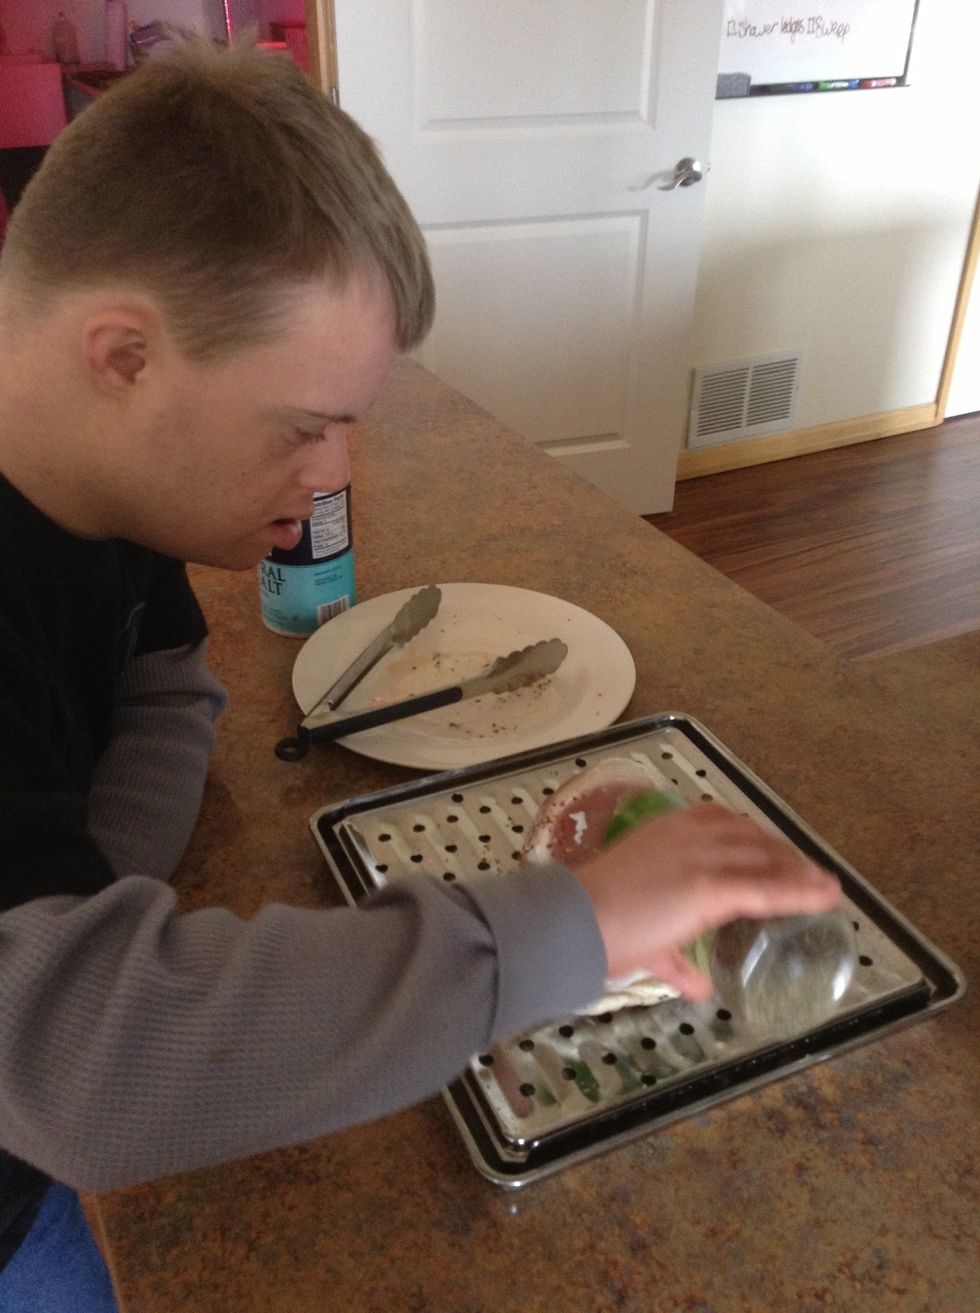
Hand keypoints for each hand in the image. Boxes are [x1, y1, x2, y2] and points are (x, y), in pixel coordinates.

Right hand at [573, 802, 841, 1000]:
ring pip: (765, 858)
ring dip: (799, 871)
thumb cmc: (592, 921)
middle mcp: (687, 834)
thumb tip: (698, 987)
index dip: (755, 838)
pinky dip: (801, 892)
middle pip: (751, 837)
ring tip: (824, 887)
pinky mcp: (710, 885)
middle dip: (783, 854)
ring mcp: (700, 857)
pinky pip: (767, 887)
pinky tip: (826, 897)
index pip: (722, 822)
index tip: (774, 854)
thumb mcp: (641, 933)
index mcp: (664, 832)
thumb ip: (675, 959)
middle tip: (808, 874)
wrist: (571, 922)